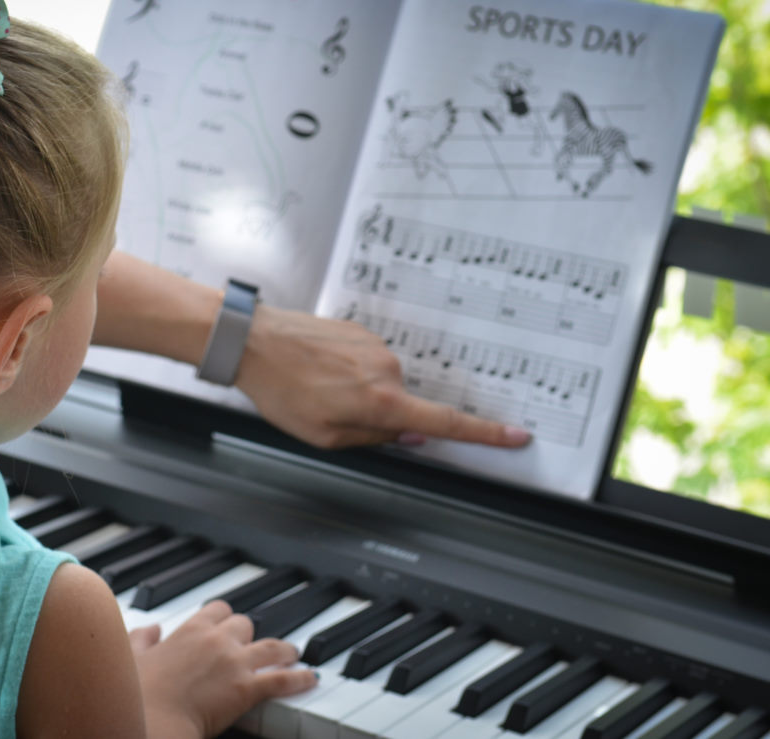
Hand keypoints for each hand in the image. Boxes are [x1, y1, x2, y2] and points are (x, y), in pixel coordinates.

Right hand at [131, 601, 316, 737]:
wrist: (152, 719)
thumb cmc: (139, 693)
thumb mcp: (134, 657)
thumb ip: (142, 639)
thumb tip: (150, 628)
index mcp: (191, 629)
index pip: (218, 609)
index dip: (225, 617)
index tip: (227, 624)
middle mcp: (218, 639)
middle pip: (246, 624)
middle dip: (251, 635)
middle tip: (255, 645)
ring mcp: (235, 662)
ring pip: (271, 646)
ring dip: (284, 650)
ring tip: (293, 653)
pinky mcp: (248, 688)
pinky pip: (282, 679)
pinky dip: (299, 678)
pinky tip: (310, 677)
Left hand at [235, 304, 532, 448]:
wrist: (254, 341)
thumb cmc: (282, 390)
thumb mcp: (325, 435)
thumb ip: (373, 438)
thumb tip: (411, 434)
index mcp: (381, 400)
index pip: (445, 421)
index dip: (483, 433)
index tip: (515, 435)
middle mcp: (386, 368)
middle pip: (402, 405)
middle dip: (376, 417)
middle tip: (330, 412)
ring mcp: (375, 346)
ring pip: (381, 384)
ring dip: (357, 393)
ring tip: (316, 387)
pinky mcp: (361, 331)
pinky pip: (366, 363)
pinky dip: (348, 373)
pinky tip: (317, 370)